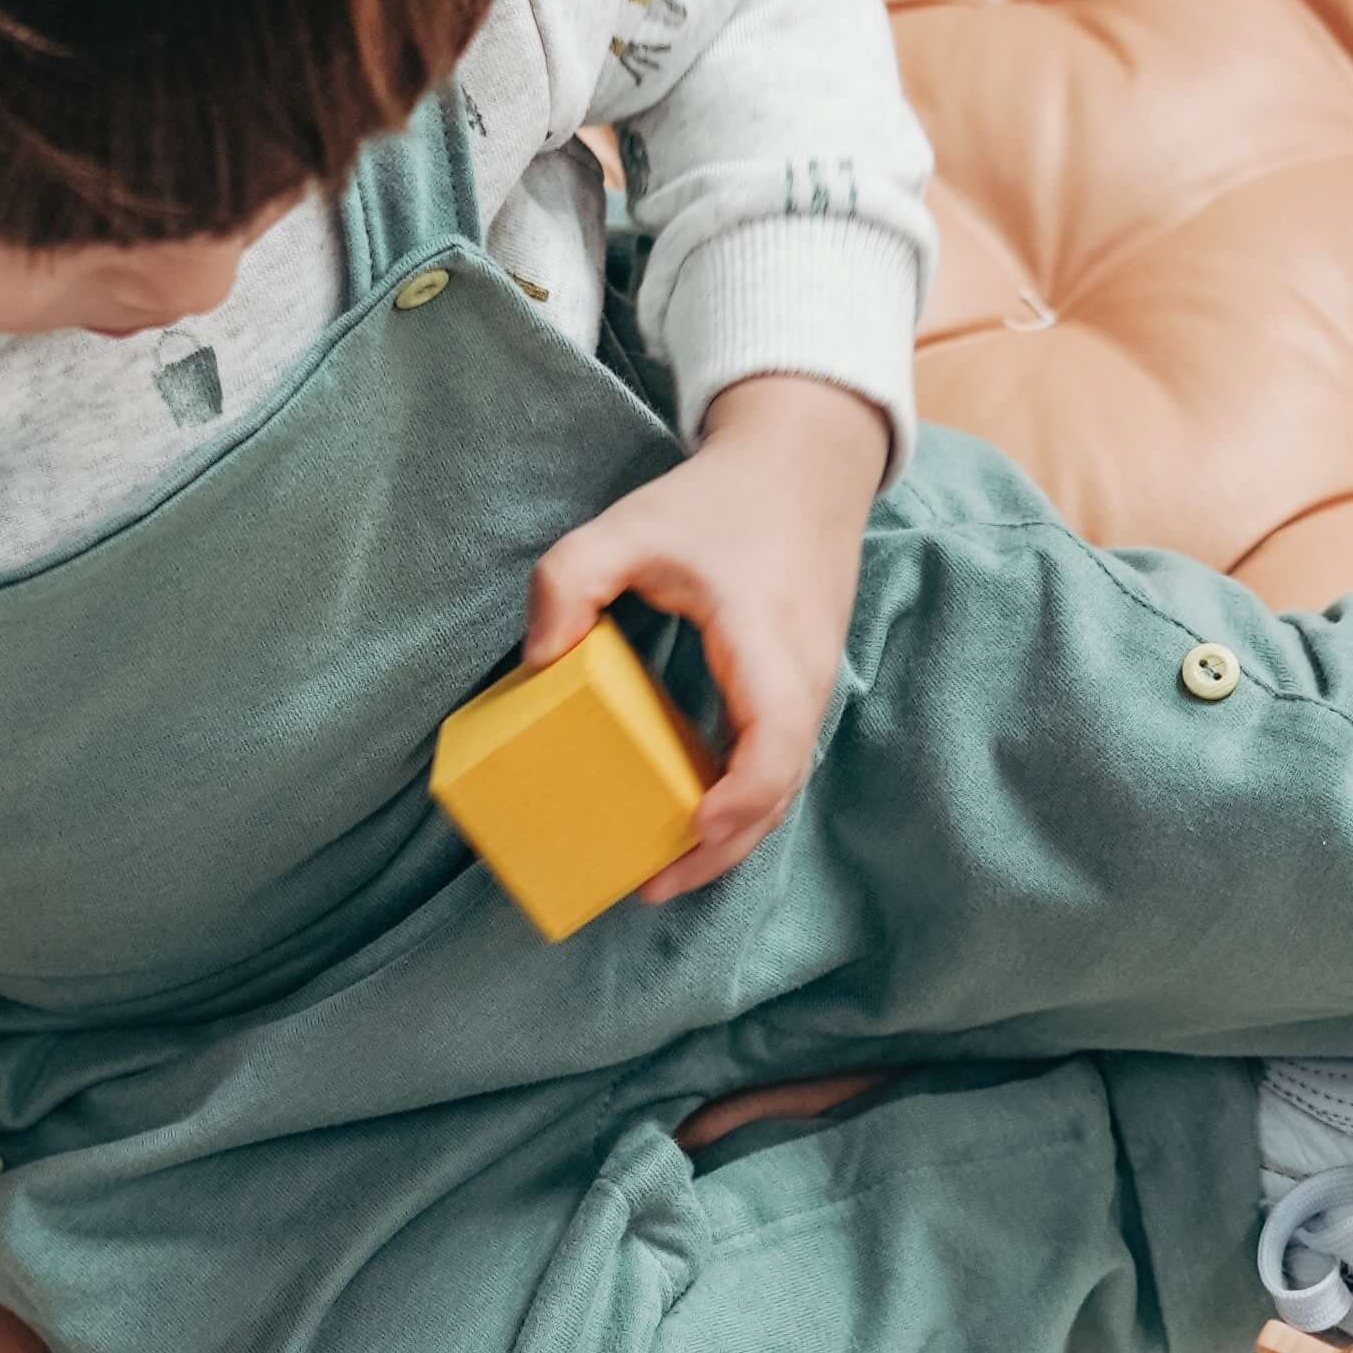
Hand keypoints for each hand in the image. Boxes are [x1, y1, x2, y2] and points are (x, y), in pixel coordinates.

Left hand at [523, 373, 887, 900]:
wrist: (805, 465)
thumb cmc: (720, 499)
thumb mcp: (631, 523)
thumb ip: (570, 578)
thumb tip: (539, 661)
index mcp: (770, 643)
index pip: (776, 742)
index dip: (739, 798)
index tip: (691, 829)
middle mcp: (806, 678)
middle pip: (780, 788)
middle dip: (721, 849)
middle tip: (651, 886)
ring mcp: (813, 687)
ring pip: (783, 784)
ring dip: (732, 834)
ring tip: (664, 872)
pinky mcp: (802, 689)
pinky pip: (778, 760)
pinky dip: (741, 800)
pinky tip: (691, 817)